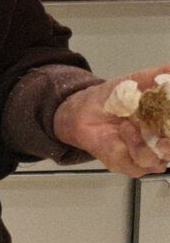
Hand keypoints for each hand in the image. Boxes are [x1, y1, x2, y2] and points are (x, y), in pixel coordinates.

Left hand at [54, 64, 169, 176]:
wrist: (81, 110)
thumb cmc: (111, 99)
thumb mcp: (134, 82)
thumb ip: (157, 77)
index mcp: (166, 126)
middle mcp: (161, 145)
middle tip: (164, 133)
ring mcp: (146, 157)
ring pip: (159, 160)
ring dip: (147, 140)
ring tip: (131, 122)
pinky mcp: (129, 165)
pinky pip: (138, 163)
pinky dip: (133, 144)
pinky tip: (124, 129)